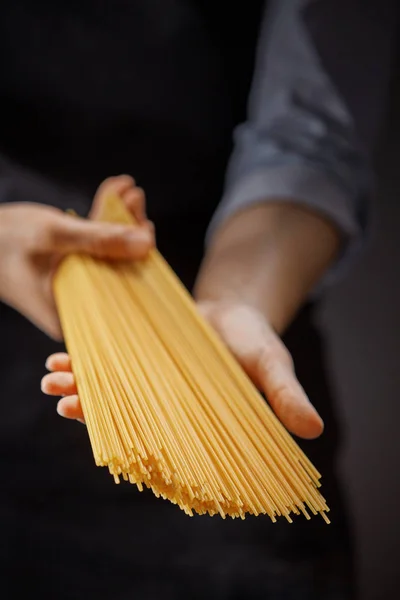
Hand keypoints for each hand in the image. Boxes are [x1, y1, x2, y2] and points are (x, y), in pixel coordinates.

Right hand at [0, 176, 153, 338]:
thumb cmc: (4, 240)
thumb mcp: (55, 236)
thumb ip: (100, 240)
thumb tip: (147, 244)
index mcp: (73, 315)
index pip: (122, 289)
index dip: (138, 256)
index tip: (146, 224)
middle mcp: (78, 306)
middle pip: (118, 268)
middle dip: (129, 230)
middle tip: (136, 198)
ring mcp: (76, 287)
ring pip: (109, 253)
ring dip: (118, 219)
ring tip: (127, 190)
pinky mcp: (71, 269)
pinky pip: (95, 245)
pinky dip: (102, 220)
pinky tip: (112, 192)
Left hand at [41, 299, 322, 438]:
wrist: (233, 312)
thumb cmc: (254, 342)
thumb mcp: (272, 364)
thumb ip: (286, 395)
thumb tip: (314, 430)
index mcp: (198, 423)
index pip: (167, 448)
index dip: (140, 450)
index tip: (113, 444)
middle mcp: (167, 410)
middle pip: (126, 420)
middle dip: (94, 413)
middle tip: (65, 404)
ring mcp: (149, 387)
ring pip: (111, 394)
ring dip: (80, 388)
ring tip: (52, 380)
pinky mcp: (138, 362)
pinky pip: (108, 368)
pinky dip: (85, 364)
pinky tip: (59, 358)